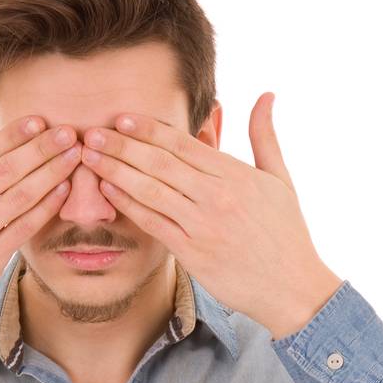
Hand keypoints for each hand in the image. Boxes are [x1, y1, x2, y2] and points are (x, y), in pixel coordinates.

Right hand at [0, 115, 83, 362]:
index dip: (12, 134)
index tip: (37, 120)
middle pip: (6, 170)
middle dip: (41, 147)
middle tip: (68, 131)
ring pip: (20, 197)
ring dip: (51, 173)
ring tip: (75, 155)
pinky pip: (21, 231)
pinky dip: (44, 209)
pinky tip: (63, 192)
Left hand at [77, 94, 343, 338]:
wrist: (292, 288)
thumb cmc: (287, 234)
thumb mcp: (280, 179)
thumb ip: (264, 136)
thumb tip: (266, 94)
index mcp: (235, 175)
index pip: (183, 144)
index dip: (148, 129)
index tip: (120, 117)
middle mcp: (216, 197)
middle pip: (159, 163)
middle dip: (121, 145)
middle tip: (90, 132)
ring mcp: (202, 226)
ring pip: (151, 190)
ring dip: (116, 171)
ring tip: (90, 156)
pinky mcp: (192, 254)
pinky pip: (153, 223)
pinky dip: (128, 205)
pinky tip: (108, 191)